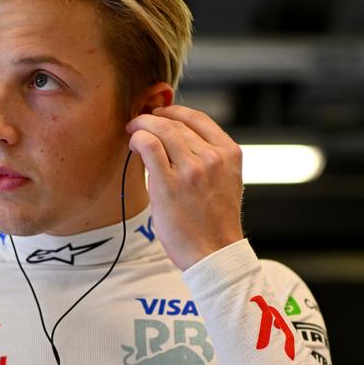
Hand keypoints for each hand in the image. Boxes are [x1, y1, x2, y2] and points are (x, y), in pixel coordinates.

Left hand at [126, 106, 243, 270]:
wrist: (214, 254)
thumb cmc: (214, 221)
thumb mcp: (224, 180)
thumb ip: (208, 157)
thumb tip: (175, 137)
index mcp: (230, 153)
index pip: (197, 117)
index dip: (173, 110)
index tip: (159, 113)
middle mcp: (213, 158)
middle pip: (176, 122)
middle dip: (153, 118)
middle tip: (140, 122)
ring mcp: (192, 170)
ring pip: (162, 129)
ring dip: (142, 125)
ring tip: (133, 131)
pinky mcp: (169, 184)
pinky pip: (149, 146)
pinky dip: (138, 138)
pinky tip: (133, 144)